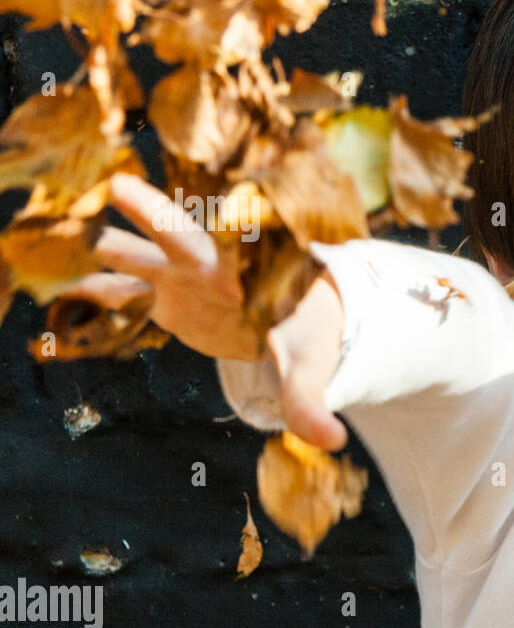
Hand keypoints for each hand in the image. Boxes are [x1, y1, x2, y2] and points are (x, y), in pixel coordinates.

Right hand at [74, 173, 348, 450]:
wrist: (300, 321)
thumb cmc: (308, 332)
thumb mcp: (311, 367)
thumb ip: (310, 403)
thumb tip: (333, 440)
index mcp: (247, 277)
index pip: (226, 249)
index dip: (221, 235)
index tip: (204, 215)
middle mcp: (209, 267)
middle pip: (174, 233)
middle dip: (150, 210)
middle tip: (119, 186)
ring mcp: (180, 278)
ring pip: (134, 256)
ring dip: (108, 250)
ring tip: (70, 241)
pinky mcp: (164, 297)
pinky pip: (121, 291)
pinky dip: (96, 290)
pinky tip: (67, 288)